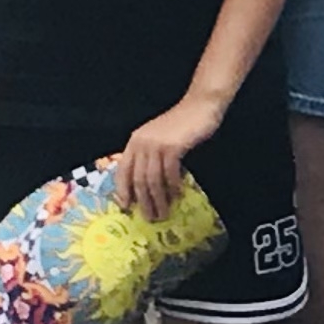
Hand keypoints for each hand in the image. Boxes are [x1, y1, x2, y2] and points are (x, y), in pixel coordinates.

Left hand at [117, 99, 220, 217]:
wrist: (200, 105)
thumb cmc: (182, 124)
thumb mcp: (159, 139)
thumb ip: (150, 156)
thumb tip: (147, 185)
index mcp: (135, 141)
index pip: (122, 170)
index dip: (122, 190)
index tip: (126, 207)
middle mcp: (141, 143)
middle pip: (138, 179)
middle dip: (143, 202)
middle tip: (150, 218)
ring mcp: (156, 144)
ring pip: (153, 179)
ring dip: (158, 200)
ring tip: (164, 213)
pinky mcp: (172, 146)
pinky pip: (169, 173)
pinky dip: (173, 186)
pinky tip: (178, 195)